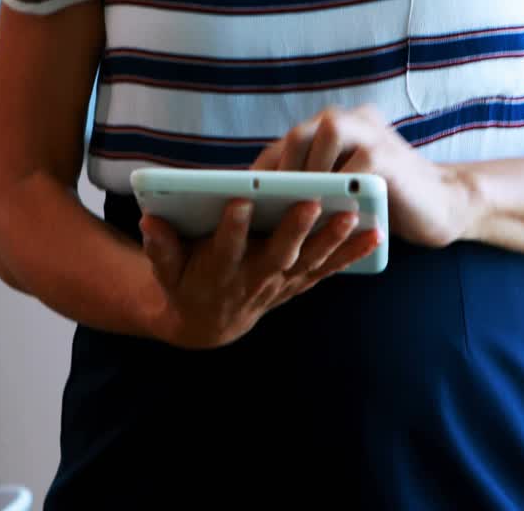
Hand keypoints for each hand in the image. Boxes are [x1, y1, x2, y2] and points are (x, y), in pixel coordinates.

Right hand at [140, 198, 380, 348]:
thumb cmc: (185, 283)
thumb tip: (148, 220)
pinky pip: (329, 269)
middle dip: (293, 229)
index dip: (231, 228)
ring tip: (351, 216)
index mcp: (219, 269)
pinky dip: (352, 254)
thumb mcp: (165, 269)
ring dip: (332, 239)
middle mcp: (254, 277)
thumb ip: (159, 247)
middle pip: (277, 253)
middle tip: (310, 201)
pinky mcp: (299, 282)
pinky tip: (375, 235)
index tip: (238, 203)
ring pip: (309, 261)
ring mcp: (281, 283)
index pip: (225, 247)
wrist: (208, 323)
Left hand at [252, 105, 472, 246]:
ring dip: (305, 168)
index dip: (262, 168)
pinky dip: (335, 186)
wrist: (443, 208)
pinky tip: (324, 209)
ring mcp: (373, 133)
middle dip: (279, 166)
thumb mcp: (344, 191)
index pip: (288, 144)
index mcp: (338, 130)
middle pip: (301, 131)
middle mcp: (353, 122)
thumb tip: (261, 201)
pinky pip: (353, 163)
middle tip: (263, 199)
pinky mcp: (388, 154)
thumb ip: (313, 185)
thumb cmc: (387, 204)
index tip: (240, 194)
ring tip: (291, 200)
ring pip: (325, 133)